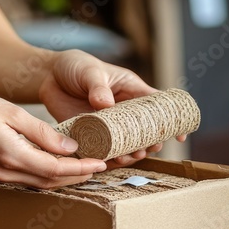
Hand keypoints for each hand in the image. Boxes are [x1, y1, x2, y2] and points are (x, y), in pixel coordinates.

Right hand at [0, 87, 106, 188]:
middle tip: (98, 167)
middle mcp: (4, 173)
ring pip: (38, 184)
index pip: (55, 170)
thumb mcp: (10, 111)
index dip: (81, 168)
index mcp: (11, 155)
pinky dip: (44, 175)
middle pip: (50, 182)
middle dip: (77, 177)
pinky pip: (24, 180)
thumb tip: (70, 146)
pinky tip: (55, 166)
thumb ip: (42, 132)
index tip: (100, 163)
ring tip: (83, 168)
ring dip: (62, 179)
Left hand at [38, 49, 173, 165]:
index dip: (171, 121)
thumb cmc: (75, 67)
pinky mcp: (91, 135)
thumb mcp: (89, 71)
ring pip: (126, 145)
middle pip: (144, 132)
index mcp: (131, 92)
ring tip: (131, 157)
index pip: (157, 107)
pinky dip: (109, 159)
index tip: (180, 135)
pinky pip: (104, 151)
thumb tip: (105, 104)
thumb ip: (97, 86)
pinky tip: (111, 162)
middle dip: (150, 143)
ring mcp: (108, 126)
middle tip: (147, 149)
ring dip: (131, 154)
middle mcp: (123, 112)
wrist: (47, 77)